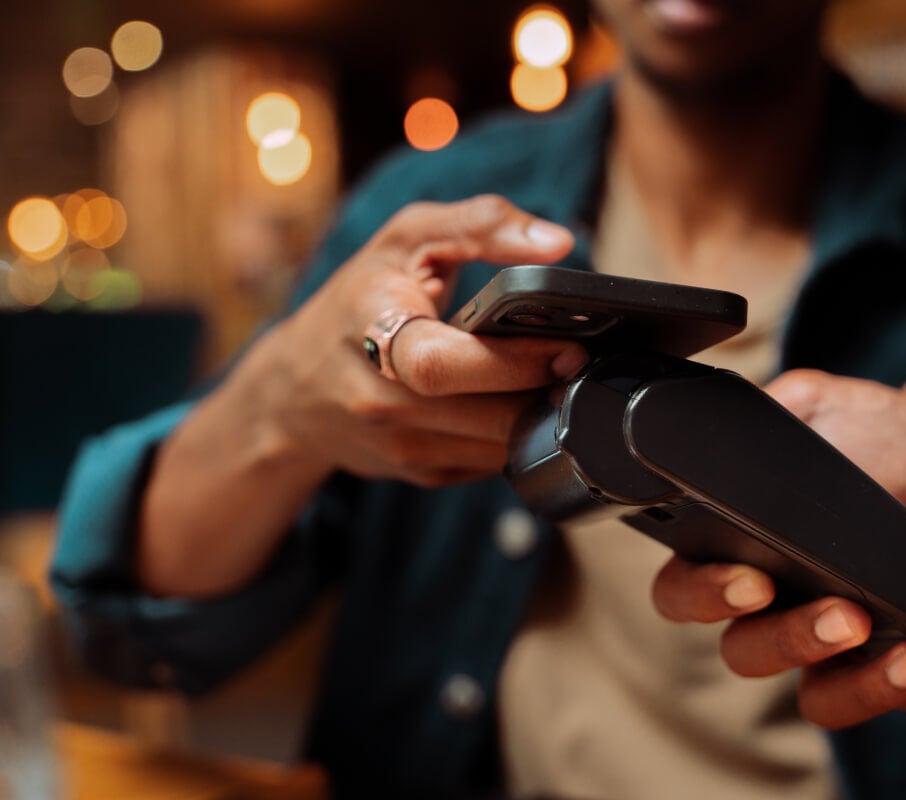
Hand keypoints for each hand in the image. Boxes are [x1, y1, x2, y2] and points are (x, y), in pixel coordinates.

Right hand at [230, 194, 590, 485]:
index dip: (514, 359)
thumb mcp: (405, 240)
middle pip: (485, 416)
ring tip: (550, 376)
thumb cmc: (357, 301)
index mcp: (372, 331)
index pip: (444, 362)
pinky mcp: (421, 474)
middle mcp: (380, 401)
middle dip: (542, 390)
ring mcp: (401, 447)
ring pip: (497, 446)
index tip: (568, 343)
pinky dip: (514, 432)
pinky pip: (490, 462)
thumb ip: (480, 223)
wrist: (294, 390)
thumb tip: (559, 242)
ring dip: (536, 414)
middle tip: (577, 361)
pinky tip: (512, 399)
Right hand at [651, 369, 905, 728]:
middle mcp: (778, 610)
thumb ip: (769, 412)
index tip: (749, 578)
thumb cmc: (878, 434)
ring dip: (844, 679)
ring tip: (874, 628)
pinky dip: (898, 690)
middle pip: (746, 653)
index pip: (685, 591)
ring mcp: (838, 648)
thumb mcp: (818, 403)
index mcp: (737, 550)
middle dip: (785, 638)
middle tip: (835, 607)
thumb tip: (733, 423)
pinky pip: (884, 702)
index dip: (703, 597)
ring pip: (813, 698)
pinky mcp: (899, 670)